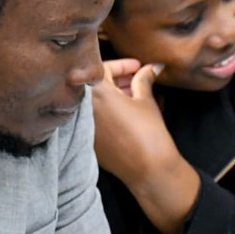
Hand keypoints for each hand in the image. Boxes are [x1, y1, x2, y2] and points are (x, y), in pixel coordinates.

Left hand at [90, 59, 199, 233]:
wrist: (148, 169)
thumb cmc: (148, 133)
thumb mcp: (146, 101)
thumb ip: (143, 79)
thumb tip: (151, 67)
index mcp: (96, 93)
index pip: (102, 68)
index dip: (122, 65)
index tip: (137, 66)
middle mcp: (83, 108)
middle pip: (96, 84)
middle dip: (117, 79)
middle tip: (137, 79)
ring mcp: (83, 125)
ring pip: (94, 101)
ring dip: (112, 94)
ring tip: (134, 95)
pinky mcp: (87, 140)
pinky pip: (94, 117)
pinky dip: (106, 110)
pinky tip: (125, 112)